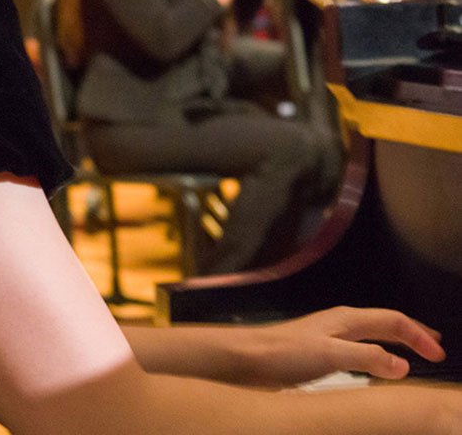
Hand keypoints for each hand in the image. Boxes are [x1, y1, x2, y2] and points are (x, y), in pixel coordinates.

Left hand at [230, 306, 444, 386]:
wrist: (247, 358)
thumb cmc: (285, 354)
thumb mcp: (330, 356)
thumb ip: (367, 358)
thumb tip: (404, 365)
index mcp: (347, 320)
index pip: (393, 321)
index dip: (418, 335)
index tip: (439, 355)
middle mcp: (341, 324)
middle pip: (385, 323)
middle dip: (412, 332)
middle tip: (435, 346)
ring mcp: (330, 336)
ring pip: (372, 334)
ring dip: (395, 342)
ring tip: (412, 353)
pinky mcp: (320, 352)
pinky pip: (359, 348)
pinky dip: (377, 354)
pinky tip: (373, 366)